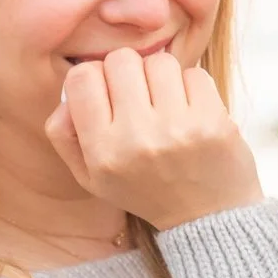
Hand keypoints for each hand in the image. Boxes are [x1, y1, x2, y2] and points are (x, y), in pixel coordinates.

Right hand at [46, 47, 261, 231]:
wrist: (207, 217)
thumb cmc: (145, 189)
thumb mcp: (91, 177)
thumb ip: (64, 134)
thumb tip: (67, 94)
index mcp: (102, 153)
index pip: (82, 77)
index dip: (94, 76)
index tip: (109, 92)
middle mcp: (137, 140)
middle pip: (121, 60)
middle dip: (129, 72)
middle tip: (140, 96)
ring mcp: (178, 129)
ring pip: (159, 62)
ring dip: (162, 78)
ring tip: (166, 105)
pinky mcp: (212, 122)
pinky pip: (194, 74)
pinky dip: (191, 87)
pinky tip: (190, 112)